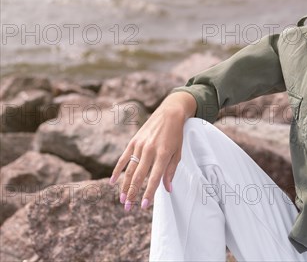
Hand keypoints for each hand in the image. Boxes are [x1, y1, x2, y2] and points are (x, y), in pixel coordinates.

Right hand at [110, 92, 195, 209]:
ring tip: (122, 200)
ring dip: (124, 186)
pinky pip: (123, 158)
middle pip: (139, 177)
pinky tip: (113, 182)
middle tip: (128, 208)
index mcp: (163, 154)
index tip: (144, 206)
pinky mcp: (133, 142)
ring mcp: (140, 146)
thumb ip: (171, 171)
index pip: (154, 178)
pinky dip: (117, 170)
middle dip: (132, 194)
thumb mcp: (178, 153)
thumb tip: (167, 190)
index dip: (149, 193)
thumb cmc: (176, 136)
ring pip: (130, 170)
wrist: (170, 114)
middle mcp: (150, 151)